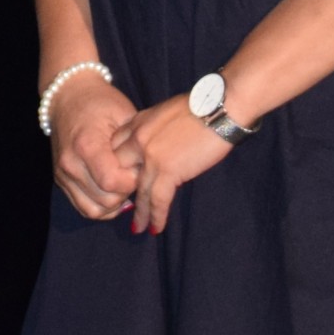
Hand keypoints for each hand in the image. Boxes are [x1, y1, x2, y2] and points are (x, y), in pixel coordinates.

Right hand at [47, 73, 140, 220]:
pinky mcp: (60, 179)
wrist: (68, 94)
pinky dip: (101, 206)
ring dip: (114, 204)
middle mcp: (70, 163)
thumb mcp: (124, 115)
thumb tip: (149, 173)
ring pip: (94, 210)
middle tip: (133, 174)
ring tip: (123, 185)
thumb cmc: (101, 102)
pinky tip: (112, 193)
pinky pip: (84, 207)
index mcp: (86, 145)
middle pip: (106, 200)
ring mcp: (62, 173)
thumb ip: (136, 146)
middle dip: (126, 193)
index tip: (139, 167)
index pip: (113, 182)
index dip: (133, 180)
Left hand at [114, 95, 234, 233]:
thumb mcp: (165, 111)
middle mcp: (137, 138)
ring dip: (140, 212)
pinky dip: (156, 216)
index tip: (120, 181)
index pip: (116, 147)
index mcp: (137, 122)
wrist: (218, 107)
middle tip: (125, 207)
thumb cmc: (200, 106)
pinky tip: (155, 228)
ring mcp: (150, 155)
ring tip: (137, 227)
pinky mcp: (168, 169)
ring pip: (139, 190)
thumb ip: (153, 127)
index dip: (117, 166)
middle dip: (123, 190)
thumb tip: (155, 143)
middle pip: (121, 170)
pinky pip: (158, 199)